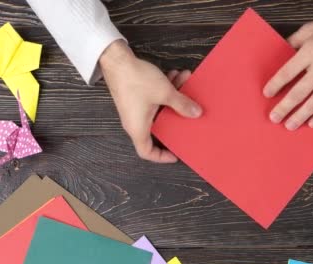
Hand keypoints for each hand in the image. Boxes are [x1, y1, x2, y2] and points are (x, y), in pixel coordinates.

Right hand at [99, 40, 200, 162]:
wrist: (116, 58)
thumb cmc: (135, 80)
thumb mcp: (165, 93)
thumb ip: (182, 105)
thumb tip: (196, 114)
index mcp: (138, 128)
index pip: (147, 152)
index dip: (161, 156)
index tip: (175, 153)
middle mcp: (135, 121)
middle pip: (158, 128)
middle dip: (176, 118)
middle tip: (189, 114)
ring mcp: (135, 108)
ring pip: (159, 109)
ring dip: (173, 97)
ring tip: (185, 82)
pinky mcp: (135, 96)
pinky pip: (154, 99)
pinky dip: (165, 89)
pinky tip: (176, 75)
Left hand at [263, 14, 312, 129]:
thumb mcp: (312, 28)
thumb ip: (294, 42)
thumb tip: (278, 55)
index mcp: (311, 51)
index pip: (287, 72)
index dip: (275, 85)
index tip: (267, 94)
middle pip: (299, 92)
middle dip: (284, 107)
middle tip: (274, 118)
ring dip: (301, 116)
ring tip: (290, 126)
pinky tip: (312, 123)